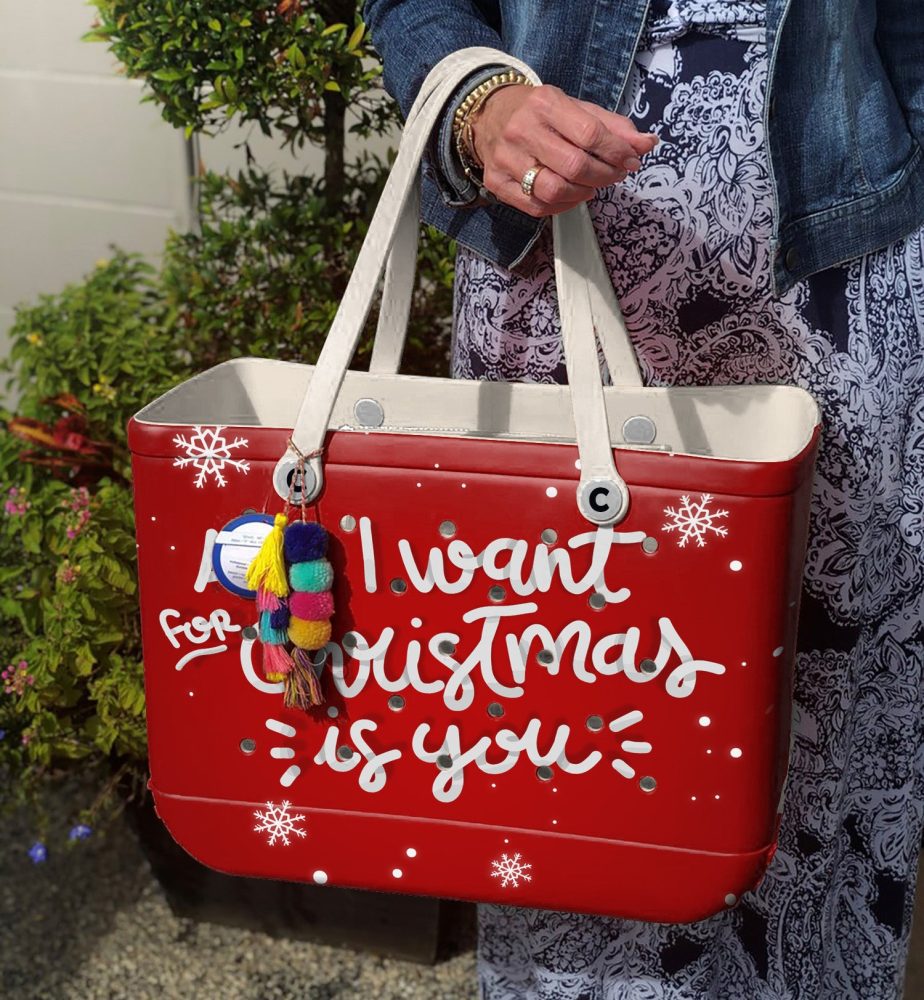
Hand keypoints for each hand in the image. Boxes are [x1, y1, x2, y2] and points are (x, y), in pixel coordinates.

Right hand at [469, 83, 658, 215]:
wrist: (487, 115)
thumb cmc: (539, 114)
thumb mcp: (575, 109)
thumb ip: (612, 126)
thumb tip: (647, 144)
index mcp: (545, 103)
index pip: (590, 133)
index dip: (617, 152)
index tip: (631, 160)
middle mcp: (522, 130)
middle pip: (574, 165)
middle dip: (604, 175)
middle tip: (615, 175)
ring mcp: (506, 159)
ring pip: (554, 190)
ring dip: (582, 194)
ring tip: (592, 186)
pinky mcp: (496, 182)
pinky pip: (536, 206)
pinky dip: (561, 206)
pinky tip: (571, 195)